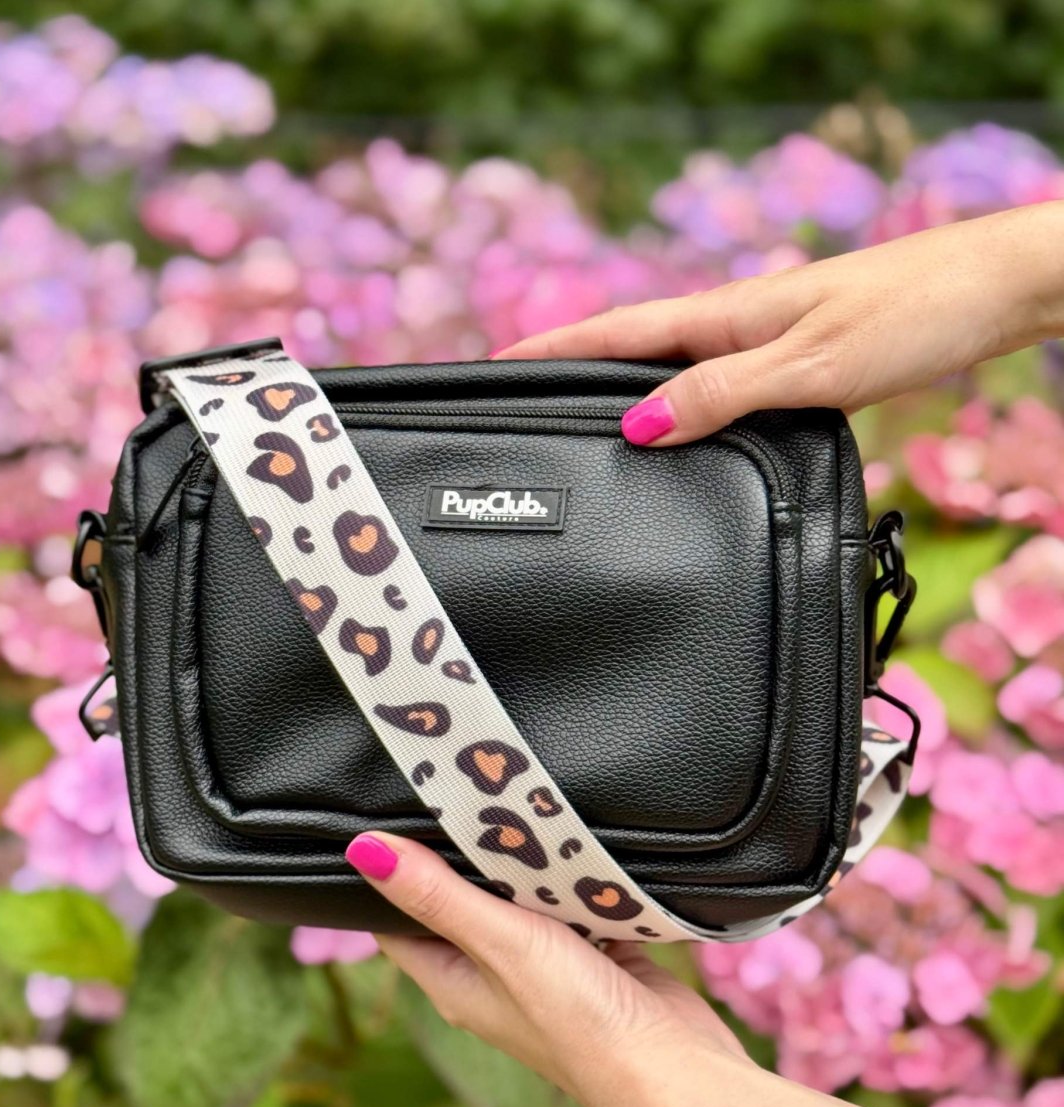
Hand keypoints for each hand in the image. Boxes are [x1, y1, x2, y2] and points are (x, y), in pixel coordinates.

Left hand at [342, 832, 748, 1106]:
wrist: (677, 1070)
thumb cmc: (580, 1021)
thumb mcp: (501, 944)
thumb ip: (438, 895)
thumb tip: (362, 850)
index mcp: (451, 980)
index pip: (396, 919)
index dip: (385, 871)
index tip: (385, 812)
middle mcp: (489, 974)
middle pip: (457, 899)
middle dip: (457, 849)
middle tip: (454, 786)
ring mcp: (541, 965)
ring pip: (515, 895)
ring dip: (516, 858)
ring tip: (509, 794)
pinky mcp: (589, 953)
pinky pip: (567, 900)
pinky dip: (567, 871)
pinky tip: (570, 833)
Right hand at [495, 201, 1063, 445]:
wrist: (998, 290)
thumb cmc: (913, 314)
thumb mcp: (808, 364)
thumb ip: (721, 393)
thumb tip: (638, 427)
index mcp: (725, 315)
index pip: (616, 333)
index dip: (553, 348)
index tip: (496, 366)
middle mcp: (735, 323)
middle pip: (632, 348)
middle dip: (571, 371)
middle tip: (521, 400)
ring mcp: (762, 339)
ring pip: (670, 367)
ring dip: (622, 389)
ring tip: (577, 420)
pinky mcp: (793, 358)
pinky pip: (712, 383)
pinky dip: (677, 403)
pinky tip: (675, 426)